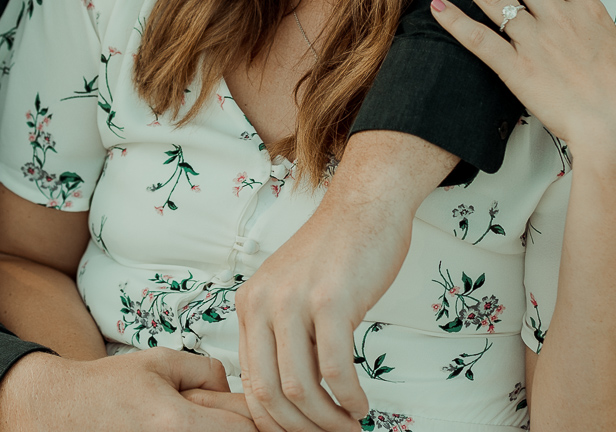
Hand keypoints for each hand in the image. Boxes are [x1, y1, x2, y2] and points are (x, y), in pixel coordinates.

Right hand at [0, 348, 256, 431]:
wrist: (61, 410)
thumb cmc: (107, 387)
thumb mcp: (160, 361)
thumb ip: (206, 371)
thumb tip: (232, 388)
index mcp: (177, 424)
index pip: (245, 428)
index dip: (250, 415)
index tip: (243, 407)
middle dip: (232, 426)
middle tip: (217, 411)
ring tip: (190, 417)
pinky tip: (175, 426)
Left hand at [235, 131, 455, 431]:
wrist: (366, 205)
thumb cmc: (338, 253)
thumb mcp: (292, 292)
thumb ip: (283, 336)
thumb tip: (289, 398)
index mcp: (249, 304)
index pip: (249, 383)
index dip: (274, 420)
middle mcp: (263, 303)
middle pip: (269, 393)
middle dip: (300, 427)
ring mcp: (294, 301)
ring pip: (299, 388)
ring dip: (327, 419)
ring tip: (349, 424)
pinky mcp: (330, 300)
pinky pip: (336, 369)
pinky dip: (349, 398)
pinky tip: (361, 403)